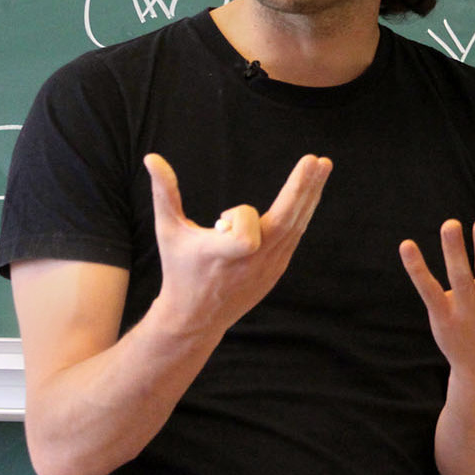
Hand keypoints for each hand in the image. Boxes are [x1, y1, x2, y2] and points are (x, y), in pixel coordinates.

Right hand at [144, 152, 331, 335]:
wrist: (196, 317)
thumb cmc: (179, 269)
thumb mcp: (169, 231)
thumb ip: (164, 193)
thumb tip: (151, 157)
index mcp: (223, 257)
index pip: (246, 233)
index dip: (236, 218)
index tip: (218, 223)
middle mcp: (251, 264)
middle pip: (285, 222)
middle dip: (301, 188)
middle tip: (316, 160)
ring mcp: (269, 268)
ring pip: (296, 225)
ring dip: (310, 193)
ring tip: (323, 165)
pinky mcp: (278, 269)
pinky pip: (295, 234)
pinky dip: (304, 211)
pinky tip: (313, 190)